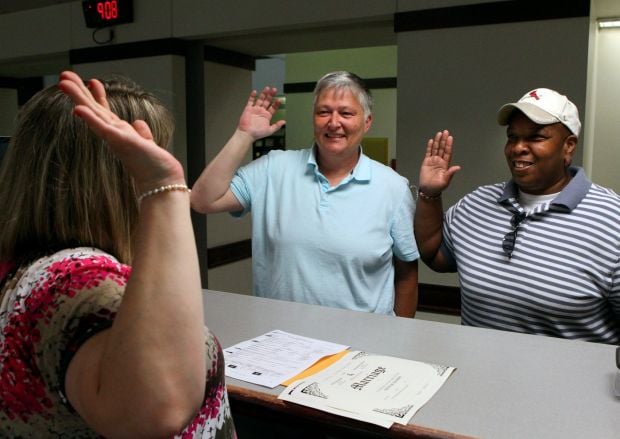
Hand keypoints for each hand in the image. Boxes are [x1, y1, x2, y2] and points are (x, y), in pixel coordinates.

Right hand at [58, 71, 184, 193]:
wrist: (162, 184)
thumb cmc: (156, 168)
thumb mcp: (147, 145)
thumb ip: (141, 133)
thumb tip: (138, 123)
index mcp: (121, 134)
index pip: (106, 111)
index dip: (99, 96)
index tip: (92, 81)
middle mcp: (115, 135)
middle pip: (94, 109)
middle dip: (80, 92)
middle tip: (65, 74)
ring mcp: (115, 138)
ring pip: (94, 114)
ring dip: (78, 98)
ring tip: (63, 82)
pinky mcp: (120, 142)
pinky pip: (102, 129)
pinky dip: (91, 119)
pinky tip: (78, 109)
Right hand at [238, 86, 285, 140]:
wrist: (247, 134)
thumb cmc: (257, 133)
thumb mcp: (270, 130)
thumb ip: (277, 126)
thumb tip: (284, 122)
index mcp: (267, 116)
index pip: (273, 108)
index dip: (276, 103)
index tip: (279, 100)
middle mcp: (261, 112)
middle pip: (267, 101)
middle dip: (271, 96)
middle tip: (274, 90)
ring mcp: (255, 109)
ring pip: (260, 99)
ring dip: (263, 94)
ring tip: (267, 88)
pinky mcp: (248, 109)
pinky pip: (251, 101)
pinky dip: (252, 96)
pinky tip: (255, 92)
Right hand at [418, 130, 460, 196]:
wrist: (428, 190)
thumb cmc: (437, 187)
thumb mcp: (445, 181)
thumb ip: (450, 173)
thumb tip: (458, 167)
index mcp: (445, 165)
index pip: (447, 152)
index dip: (449, 145)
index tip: (450, 138)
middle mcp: (440, 161)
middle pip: (442, 148)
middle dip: (443, 140)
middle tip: (445, 131)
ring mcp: (433, 161)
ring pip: (435, 149)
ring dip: (437, 141)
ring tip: (439, 133)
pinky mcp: (426, 162)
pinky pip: (428, 153)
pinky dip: (429, 147)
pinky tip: (431, 141)